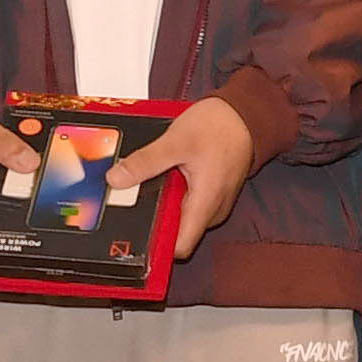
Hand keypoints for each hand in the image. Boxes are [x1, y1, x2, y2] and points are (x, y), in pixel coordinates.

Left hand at [113, 92, 263, 241]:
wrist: (244, 114)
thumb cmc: (220, 126)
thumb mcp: (175, 142)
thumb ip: (145, 162)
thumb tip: (117, 179)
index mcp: (206, 203)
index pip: (181, 247)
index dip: (157, 245)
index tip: (136, 233)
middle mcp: (212, 209)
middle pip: (177, 231)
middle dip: (157, 216)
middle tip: (145, 190)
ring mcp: (213, 203)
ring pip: (181, 216)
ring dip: (166, 202)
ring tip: (161, 175)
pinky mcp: (211, 194)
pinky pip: (188, 202)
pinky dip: (176, 192)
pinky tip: (171, 172)